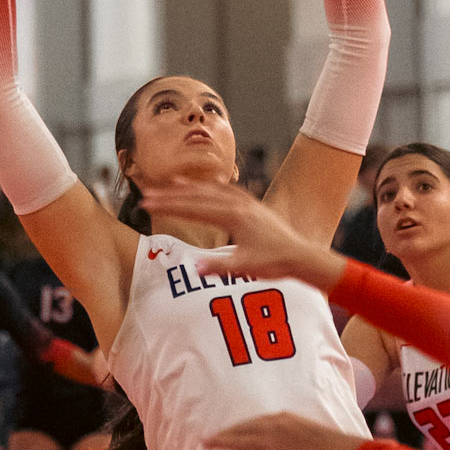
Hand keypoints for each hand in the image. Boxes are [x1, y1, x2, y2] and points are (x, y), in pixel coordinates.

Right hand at [135, 179, 344, 291]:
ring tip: (172, 183)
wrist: (302, 256)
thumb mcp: (244, 267)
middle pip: (199, 196)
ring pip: (213, 189)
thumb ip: (218, 266)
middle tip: (148, 194)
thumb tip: (194, 267)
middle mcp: (239, 204)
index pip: (193, 209)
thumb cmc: (275, 263)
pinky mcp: (253, 206)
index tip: (148, 204)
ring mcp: (247, 203)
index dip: (169, 206)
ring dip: (191, 187)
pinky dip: (213, 186)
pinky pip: (228, 190)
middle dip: (172, 195)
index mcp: (234, 217)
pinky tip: (209, 184)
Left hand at [205, 413, 361, 449]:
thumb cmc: (331, 445)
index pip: (254, 421)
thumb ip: (295, 434)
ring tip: (206, 445)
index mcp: (284, 417)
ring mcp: (271, 442)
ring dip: (221, 443)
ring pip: (239, 442)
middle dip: (224, 433)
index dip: (239, 427)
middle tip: (208, 437)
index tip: (229, 430)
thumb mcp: (310, 432)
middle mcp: (274, 426)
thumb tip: (291, 442)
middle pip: (242, 429)